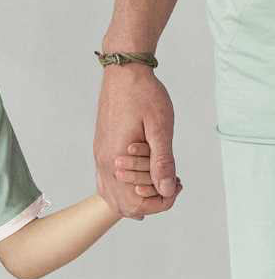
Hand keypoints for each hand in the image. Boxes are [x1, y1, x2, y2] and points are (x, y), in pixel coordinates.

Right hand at [93, 65, 180, 218]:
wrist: (124, 72)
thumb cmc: (144, 95)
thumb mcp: (160, 127)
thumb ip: (162, 161)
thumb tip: (166, 190)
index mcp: (116, 160)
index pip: (137, 202)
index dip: (163, 200)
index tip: (178, 183)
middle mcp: (104, 163)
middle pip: (123, 205)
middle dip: (151, 203)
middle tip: (170, 183)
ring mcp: (100, 158)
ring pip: (112, 198)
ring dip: (136, 198)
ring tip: (157, 182)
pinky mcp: (101, 150)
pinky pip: (106, 184)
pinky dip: (122, 191)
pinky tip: (137, 183)